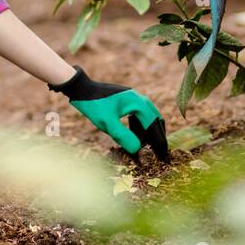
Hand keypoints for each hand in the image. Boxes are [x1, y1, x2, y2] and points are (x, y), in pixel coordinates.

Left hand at [48, 65, 170, 161]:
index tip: (162, 155)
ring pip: (148, 116)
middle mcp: (139, 99)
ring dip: (149, 131)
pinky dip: (141, 126)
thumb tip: (137, 150)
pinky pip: (140, 114)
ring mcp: (133, 98)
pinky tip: (137, 135)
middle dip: (158, 136)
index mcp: (137, 103)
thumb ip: (123, 136)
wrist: (82, 89)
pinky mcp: (127, 100)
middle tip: (161, 152)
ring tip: (150, 146)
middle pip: (155, 119)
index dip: (158, 141)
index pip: (153, 125)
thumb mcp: (107, 123)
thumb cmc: (94, 105)